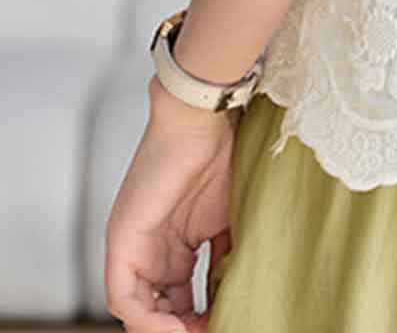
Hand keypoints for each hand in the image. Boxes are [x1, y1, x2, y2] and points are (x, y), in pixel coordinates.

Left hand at [104, 77, 237, 331]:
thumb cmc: (223, 155)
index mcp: (175, 246)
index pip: (179, 301)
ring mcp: (133, 248)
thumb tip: (237, 297)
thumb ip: (226, 260)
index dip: (200, 319)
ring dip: (166, 329)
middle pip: (158, 310)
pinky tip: (176, 326)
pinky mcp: (121, 243)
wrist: (204, 121)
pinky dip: (146, 320)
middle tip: (214, 330)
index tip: (227, 323)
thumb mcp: (230, 221)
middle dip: (186, 328)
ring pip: (138, 309)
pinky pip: (123, 297)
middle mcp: (151, 251)